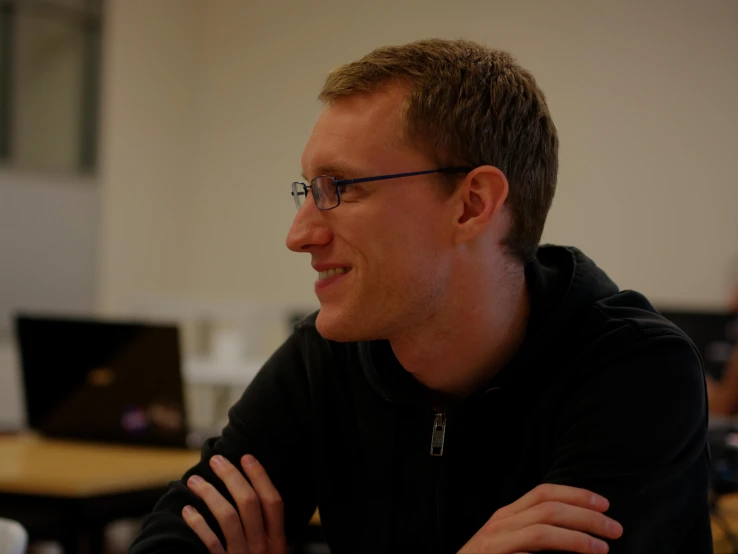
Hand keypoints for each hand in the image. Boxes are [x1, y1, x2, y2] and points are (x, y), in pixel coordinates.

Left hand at [182, 454, 287, 553]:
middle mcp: (262, 546)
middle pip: (249, 502)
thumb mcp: (272, 552)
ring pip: (228, 517)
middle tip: (216, 461)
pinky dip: (198, 523)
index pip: (272, 501)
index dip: (260, 477)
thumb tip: (250, 494)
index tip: (246, 458)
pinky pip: (210, 541)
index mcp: (277, 541)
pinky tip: (188, 510)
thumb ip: (267, 531)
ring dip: (209, 494)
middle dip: (231, 476)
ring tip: (194, 480)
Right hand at [458, 484, 622, 553]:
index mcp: (508, 515)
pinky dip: (557, 551)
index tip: (604, 504)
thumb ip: (533, 532)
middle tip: (614, 528)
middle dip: (586, 515)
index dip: (576, 494)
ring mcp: (496, 541)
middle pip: (549, 507)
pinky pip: (529, 550)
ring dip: (578, 536)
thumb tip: (574, 528)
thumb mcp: (510, 541)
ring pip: (543, 528)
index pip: (544, 492)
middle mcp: (501, 523)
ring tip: (602, 547)